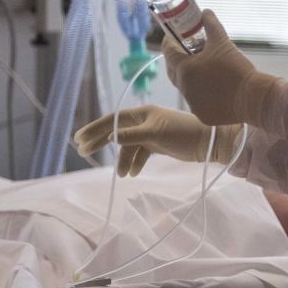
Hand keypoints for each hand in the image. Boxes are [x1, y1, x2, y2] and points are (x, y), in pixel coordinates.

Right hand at [73, 105, 241, 176]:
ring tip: (122, 175)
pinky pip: (140, 153)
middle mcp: (144, 120)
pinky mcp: (158, 144)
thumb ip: (132, 136)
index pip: (112, 120)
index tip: (79, 139)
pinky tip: (133, 173)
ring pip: (128, 146)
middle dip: (100, 141)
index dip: (95, 129)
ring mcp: (151, 132)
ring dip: (122, 159)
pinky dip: (135, 162)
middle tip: (83, 152)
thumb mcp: (156, 134)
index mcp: (142, 113)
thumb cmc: (183, 133)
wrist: (208, 142)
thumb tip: (110, 137)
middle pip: (116, 131)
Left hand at [162, 9, 285, 126]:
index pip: (168, 52)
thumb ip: (211, 24)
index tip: (172, 35)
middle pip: (172, 71)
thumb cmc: (236, 68)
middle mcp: (184, 88)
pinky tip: (213, 87)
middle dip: (176, 59)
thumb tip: (205, 12)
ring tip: (203, 68)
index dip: (169, 41)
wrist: (253, 97)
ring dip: (190, 77)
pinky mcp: (202, 115)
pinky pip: (197, 101)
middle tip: (185, 50)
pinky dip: (201, 93)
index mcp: (184, 69)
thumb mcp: (222, 41)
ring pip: (185, 87)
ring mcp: (192, 104)